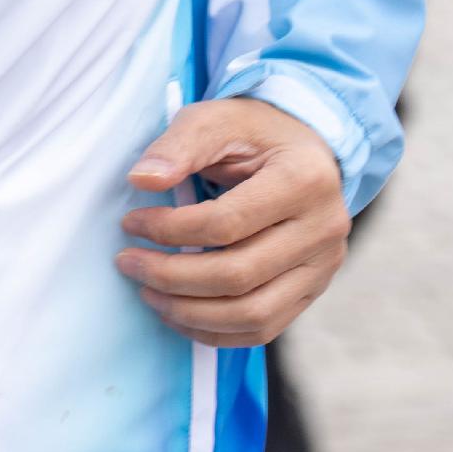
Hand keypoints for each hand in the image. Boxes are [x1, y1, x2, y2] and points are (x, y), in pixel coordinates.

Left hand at [117, 97, 352, 344]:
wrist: (304, 149)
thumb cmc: (255, 134)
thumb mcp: (216, 119)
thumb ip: (179, 145)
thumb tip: (143, 180)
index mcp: (304, 180)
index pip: (226, 223)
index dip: (169, 230)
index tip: (131, 223)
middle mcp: (324, 228)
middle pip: (237, 275)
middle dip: (171, 276)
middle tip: (129, 263)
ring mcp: (323, 266)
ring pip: (252, 314)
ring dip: (189, 312)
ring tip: (148, 293)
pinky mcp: (314, 290)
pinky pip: (263, 329)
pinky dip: (215, 331)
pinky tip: (179, 313)